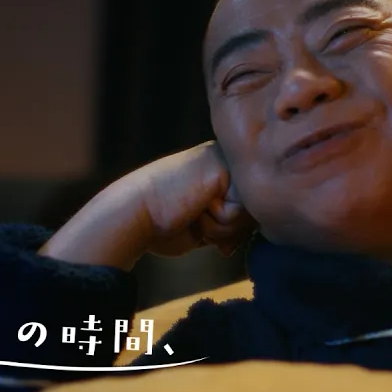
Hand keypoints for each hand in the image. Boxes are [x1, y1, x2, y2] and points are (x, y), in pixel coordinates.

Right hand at [39, 142, 255, 269]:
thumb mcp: (205, 225)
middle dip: (225, 230)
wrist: (133, 215)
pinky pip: (242, 213)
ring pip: (250, 213)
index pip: (248, 210)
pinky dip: (218, 223)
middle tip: (193, 218)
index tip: (197, 224)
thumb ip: (232, 223)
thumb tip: (258, 230)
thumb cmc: (160, 224)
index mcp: (220, 169)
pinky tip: (195, 208)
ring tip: (192, 212)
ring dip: (221, 227)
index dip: (228, 230)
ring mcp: (227, 160)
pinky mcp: (225, 168)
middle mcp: (226, 160)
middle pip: (254, 212)